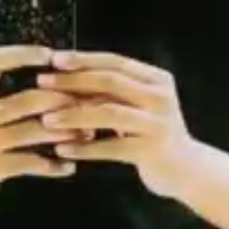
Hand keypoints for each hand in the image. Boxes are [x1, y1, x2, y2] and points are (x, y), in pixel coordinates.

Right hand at [0, 46, 80, 224]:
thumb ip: (3, 99)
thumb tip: (53, 84)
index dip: (23, 54)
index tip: (50, 54)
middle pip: (29, 99)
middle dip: (65, 101)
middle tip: (90, 104)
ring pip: (36, 131)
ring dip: (67, 133)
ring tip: (88, 134)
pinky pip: (31, 163)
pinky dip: (54, 165)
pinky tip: (70, 166)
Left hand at [44, 50, 194, 198]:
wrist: (186, 169)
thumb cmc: (151, 134)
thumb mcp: (136, 106)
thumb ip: (111, 92)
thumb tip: (64, 76)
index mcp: (157, 80)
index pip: (115, 62)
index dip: (83, 60)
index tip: (53, 60)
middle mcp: (160, 97)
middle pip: (111, 82)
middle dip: (73, 81)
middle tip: (42, 83)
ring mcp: (158, 124)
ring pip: (109, 113)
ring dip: (74, 115)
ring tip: (46, 120)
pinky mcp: (152, 151)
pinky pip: (111, 147)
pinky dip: (85, 148)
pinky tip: (62, 150)